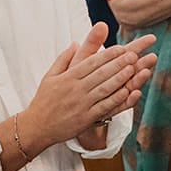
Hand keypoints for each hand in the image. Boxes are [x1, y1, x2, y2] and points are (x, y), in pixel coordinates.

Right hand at [23, 24, 156, 149]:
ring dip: (120, 78)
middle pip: (100, 74)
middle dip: (118, 63)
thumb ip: (63, 59)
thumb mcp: (49, 76)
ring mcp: (81, 104)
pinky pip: (105, 107)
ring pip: (104, 89)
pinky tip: (129, 92)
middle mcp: (75, 89)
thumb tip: (75, 43)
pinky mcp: (86, 118)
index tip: (121, 48)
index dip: (107, 55)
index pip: (90, 63)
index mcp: (68, 78)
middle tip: (133, 55)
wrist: (36, 127)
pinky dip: (117, 100)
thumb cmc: (44, 100)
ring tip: (133, 69)